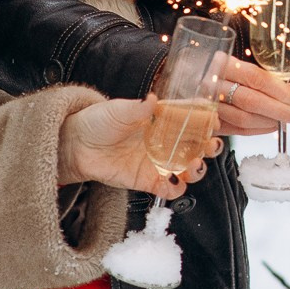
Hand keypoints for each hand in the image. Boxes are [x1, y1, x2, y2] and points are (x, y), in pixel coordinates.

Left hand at [58, 97, 220, 200]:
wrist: (76, 145)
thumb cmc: (97, 121)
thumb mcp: (118, 110)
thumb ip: (138, 109)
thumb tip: (152, 99)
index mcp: (162, 119)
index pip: (192, 118)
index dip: (206, 120)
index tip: (213, 120)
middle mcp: (165, 141)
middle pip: (197, 145)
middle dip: (210, 147)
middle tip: (210, 145)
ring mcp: (158, 162)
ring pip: (188, 168)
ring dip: (198, 169)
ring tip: (194, 165)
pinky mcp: (148, 180)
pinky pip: (169, 188)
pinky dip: (177, 189)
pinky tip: (176, 183)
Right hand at [211, 55, 289, 135]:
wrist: (184, 82)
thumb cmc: (218, 73)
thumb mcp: (238, 66)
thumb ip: (265, 77)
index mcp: (221, 63)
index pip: (256, 77)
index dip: (280, 90)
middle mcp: (210, 83)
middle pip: (250, 100)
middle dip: (278, 110)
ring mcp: (205, 104)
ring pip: (242, 118)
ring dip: (268, 122)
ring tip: (285, 121)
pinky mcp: (205, 122)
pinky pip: (235, 129)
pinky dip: (256, 130)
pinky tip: (270, 127)